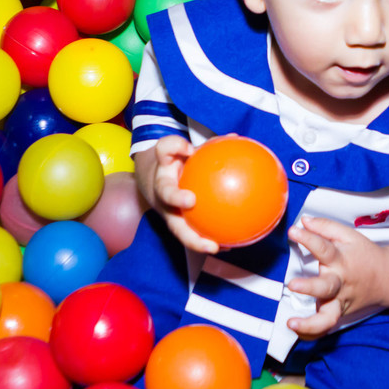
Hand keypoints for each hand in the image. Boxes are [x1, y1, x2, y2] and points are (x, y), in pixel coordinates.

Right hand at [135, 136, 219, 254]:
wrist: (152, 176)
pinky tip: (236, 238)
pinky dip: (216, 236)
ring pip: (189, 237)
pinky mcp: (184, 224)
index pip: (167, 193)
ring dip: (206, 245)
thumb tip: (214, 140)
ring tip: (226, 248)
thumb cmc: (166, 161)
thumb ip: (179, 144)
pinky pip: (199, 231)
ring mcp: (176, 219)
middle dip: (193, 240)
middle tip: (211, 245)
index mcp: (163, 190)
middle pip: (178, 230)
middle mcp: (168, 210)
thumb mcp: (167, 148)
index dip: (177, 198)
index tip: (190, 200)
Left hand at [285, 216, 388, 338]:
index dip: (308, 239)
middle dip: (309, 287)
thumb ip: (325, 227)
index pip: (324, 248)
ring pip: (327, 317)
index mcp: (342, 260)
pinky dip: (312, 333)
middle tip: (293, 285)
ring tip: (292, 323)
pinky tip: (297, 332)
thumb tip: (304, 221)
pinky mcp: (339, 314)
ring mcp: (340, 301)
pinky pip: (325, 327)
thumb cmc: (365, 255)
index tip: (293, 232)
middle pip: (325, 288)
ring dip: (310, 322)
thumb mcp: (348, 236)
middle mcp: (340, 283)